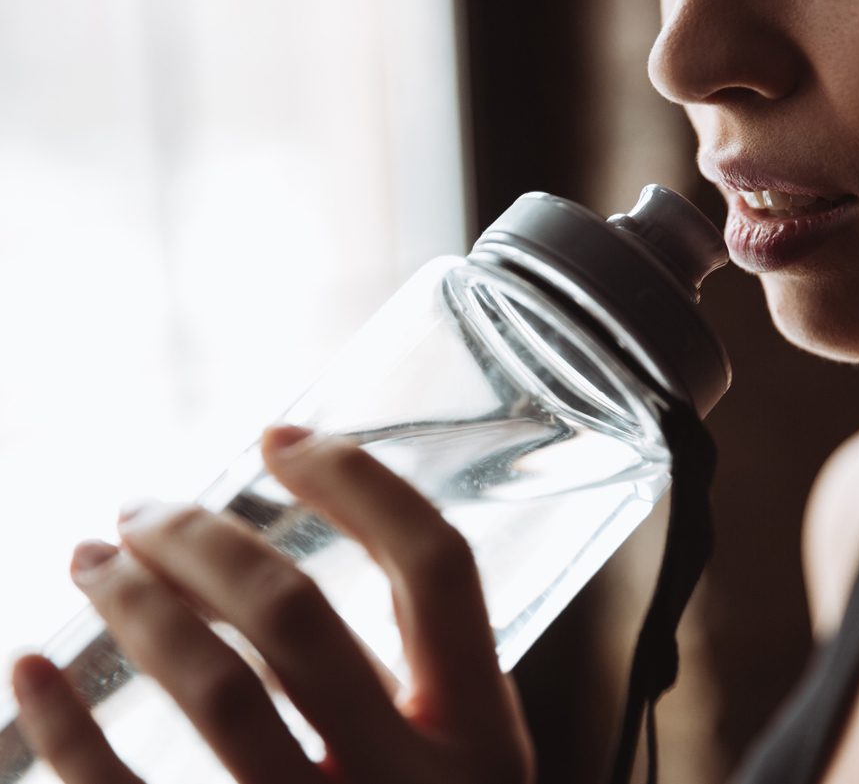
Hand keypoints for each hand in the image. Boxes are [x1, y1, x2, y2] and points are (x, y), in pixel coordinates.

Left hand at [10, 426, 534, 783]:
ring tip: (92, 558)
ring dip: (135, 603)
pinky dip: (64, 726)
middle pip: (300, 616)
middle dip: (206, 538)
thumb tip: (287, 575)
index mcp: (484, 739)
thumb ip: (416, 689)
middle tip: (146, 508)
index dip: (360, 484)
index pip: (437, 568)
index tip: (279, 438)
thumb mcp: (465, 773)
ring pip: (211, 691)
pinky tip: (31, 667)